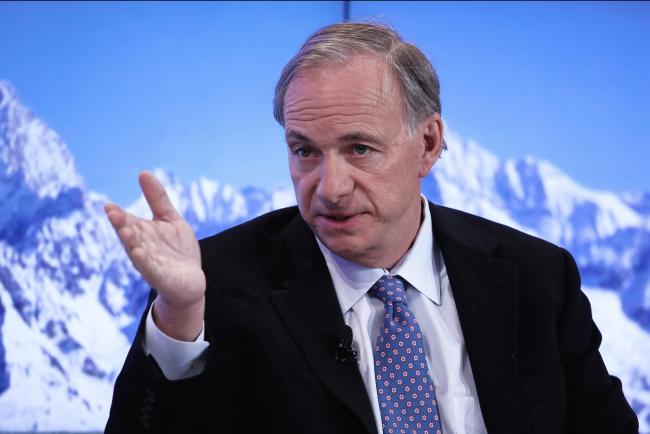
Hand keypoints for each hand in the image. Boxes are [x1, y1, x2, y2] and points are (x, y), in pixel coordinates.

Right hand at [104, 171, 205, 340]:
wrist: (191, 281)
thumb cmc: (177, 250)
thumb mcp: (170, 220)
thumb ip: (157, 199)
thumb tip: (142, 172)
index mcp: (141, 233)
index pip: (126, 222)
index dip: (118, 215)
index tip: (109, 206)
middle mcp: (141, 248)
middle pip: (128, 235)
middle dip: (121, 225)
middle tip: (113, 213)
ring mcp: (149, 264)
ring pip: (136, 252)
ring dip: (130, 243)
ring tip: (125, 231)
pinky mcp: (160, 277)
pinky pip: (150, 269)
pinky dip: (145, 262)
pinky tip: (140, 253)